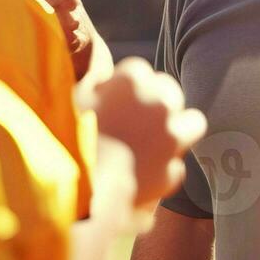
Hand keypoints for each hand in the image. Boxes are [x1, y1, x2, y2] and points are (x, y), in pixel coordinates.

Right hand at [88, 57, 206, 209]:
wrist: (74, 192)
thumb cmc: (67, 140)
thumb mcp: (73, 100)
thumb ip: (93, 79)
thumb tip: (101, 67)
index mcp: (132, 79)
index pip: (140, 71)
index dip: (126, 88)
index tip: (113, 101)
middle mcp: (160, 102)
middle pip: (170, 92)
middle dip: (157, 103)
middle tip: (134, 121)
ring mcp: (171, 138)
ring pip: (192, 123)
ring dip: (178, 129)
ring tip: (153, 143)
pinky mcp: (172, 172)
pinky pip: (174, 166)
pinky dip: (161, 170)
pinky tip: (140, 176)